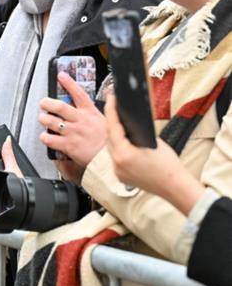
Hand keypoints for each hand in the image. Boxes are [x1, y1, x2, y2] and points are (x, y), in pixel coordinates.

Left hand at [38, 72, 105, 174]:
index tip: (61, 75)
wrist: (110, 160)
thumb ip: (105, 109)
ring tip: (43, 118)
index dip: (69, 83)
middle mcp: (80, 121)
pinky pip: (50, 139)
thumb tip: (110, 94)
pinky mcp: (68, 145)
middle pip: (59, 106)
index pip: (79, 94)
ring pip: (51, 121)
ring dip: (43, 119)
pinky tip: (45, 136)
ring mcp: (73, 133)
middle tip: (43, 103)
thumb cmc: (110, 142)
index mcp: (91, 113)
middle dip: (47, 103)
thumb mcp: (110, 121)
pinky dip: (44, 137)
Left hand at [104, 94, 201, 214]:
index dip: (111, 110)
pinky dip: (117, 148)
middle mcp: (117, 163)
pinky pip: (115, 158)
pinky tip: (121, 140)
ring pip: (110, 148)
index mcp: (123, 154)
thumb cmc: (169, 165)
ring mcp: (117, 171)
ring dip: (113, 135)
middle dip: (111, 121)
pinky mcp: (120, 176)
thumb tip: (128, 121)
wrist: (175, 187)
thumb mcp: (154, 142)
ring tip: (117, 121)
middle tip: (113, 106)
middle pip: (108, 137)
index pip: (113, 127)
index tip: (110, 98)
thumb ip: (137, 132)